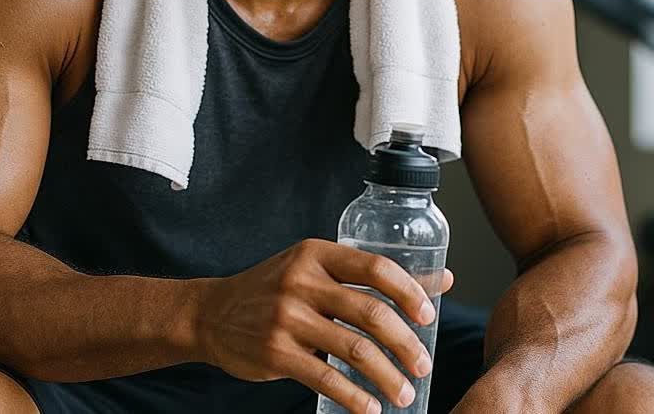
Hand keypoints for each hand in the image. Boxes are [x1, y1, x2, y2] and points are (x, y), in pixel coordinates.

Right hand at [193, 239, 453, 413]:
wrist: (211, 314)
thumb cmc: (275, 289)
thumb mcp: (318, 270)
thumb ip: (373, 276)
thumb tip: (442, 280)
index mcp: (316, 255)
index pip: (375, 268)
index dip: (409, 292)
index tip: (427, 316)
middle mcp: (301, 282)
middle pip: (371, 313)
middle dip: (405, 344)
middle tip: (423, 365)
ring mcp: (286, 318)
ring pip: (353, 350)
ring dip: (387, 377)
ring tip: (403, 393)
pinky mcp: (276, 353)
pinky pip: (326, 379)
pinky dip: (354, 398)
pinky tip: (369, 408)